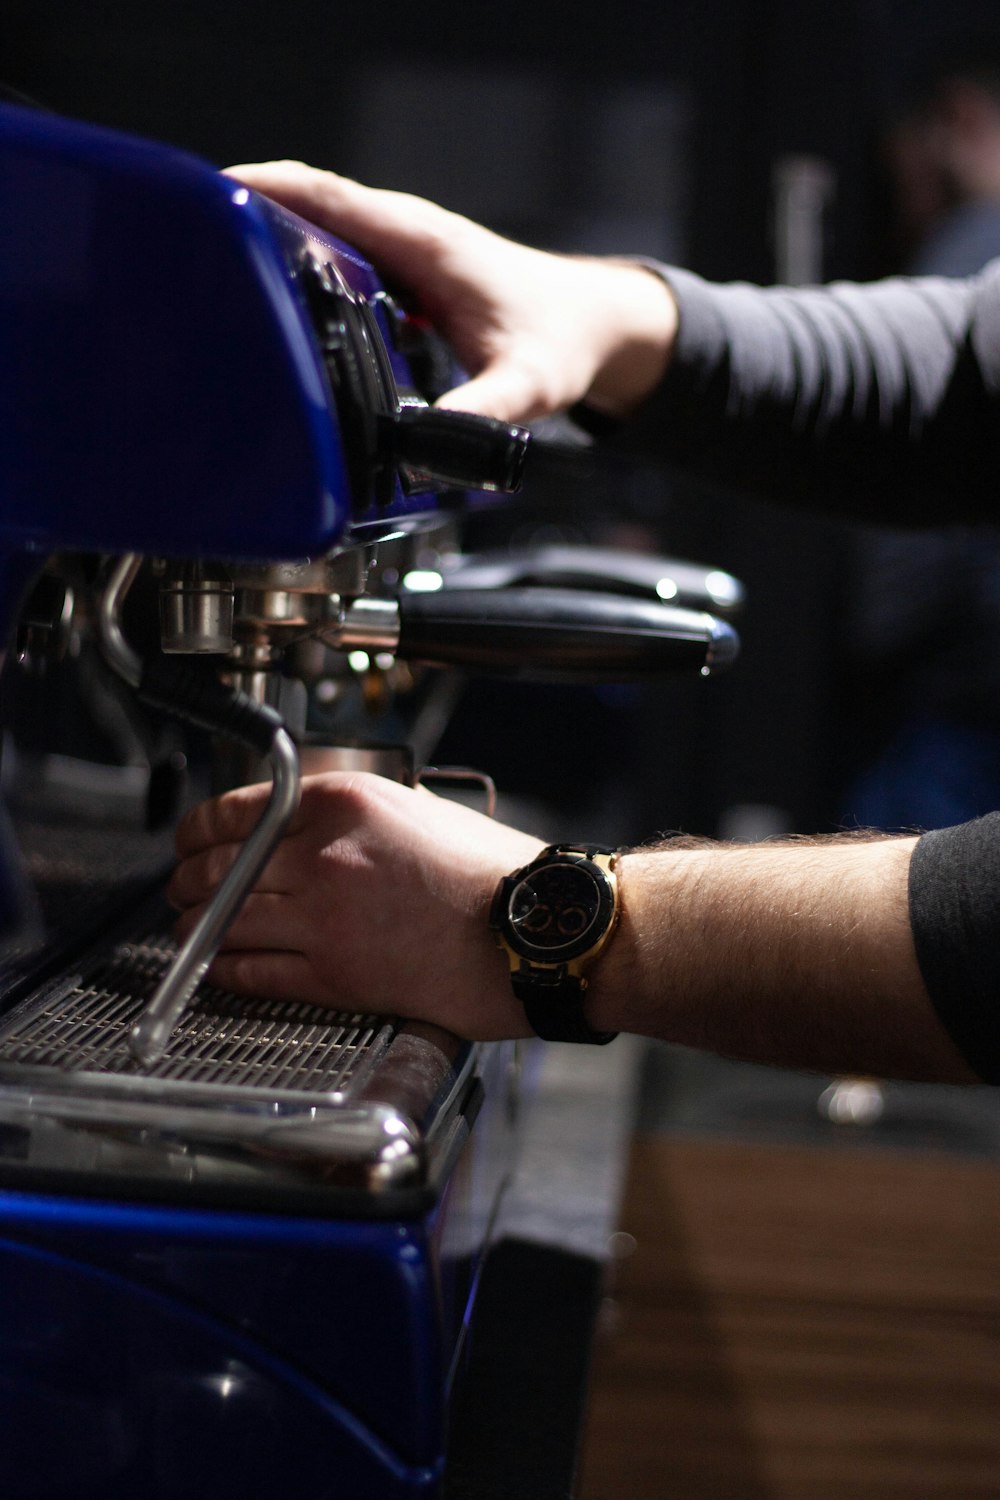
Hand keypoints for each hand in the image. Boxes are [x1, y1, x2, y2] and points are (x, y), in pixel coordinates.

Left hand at [169, 772, 541, 1037]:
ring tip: (190, 934)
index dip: (196, 833)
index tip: (188, 845)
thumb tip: (299, 831)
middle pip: (217, 868)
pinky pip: (252, 971)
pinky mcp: (334, 973)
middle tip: (181, 892)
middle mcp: (323, 853)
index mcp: (342, 802)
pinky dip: (223, 971)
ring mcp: (324, 916)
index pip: (234, 811)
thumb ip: (350, 817)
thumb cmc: (492, 872)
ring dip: (195, 929)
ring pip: (223, 920)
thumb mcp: (415, 811)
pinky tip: (219, 969)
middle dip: (187, 882)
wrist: (533, 929)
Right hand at [225, 160, 677, 422]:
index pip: (321, 194)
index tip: (203, 209)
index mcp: (419, 240)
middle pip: (301, 208)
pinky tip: (274, 315)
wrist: (592, 327)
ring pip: (315, 234)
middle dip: (244, 226)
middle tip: (189, 265)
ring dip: (266, 251)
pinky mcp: (399, 274)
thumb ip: (476, 416)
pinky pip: (334, 261)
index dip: (258, 194)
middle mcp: (402, 233)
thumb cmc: (560, 342)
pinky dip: (298, 275)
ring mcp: (398, 251)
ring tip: (213, 290)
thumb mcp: (525, 387)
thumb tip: (422, 446)